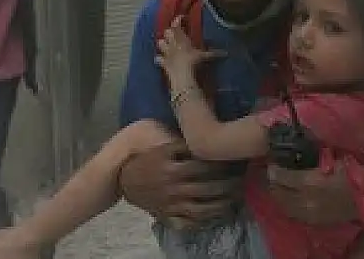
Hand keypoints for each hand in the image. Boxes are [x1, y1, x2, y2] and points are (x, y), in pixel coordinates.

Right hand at [119, 138, 243, 226]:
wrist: (122, 179)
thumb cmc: (147, 158)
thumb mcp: (162, 145)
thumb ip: (184, 144)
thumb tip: (208, 140)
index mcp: (171, 166)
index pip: (204, 166)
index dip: (222, 163)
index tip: (235, 160)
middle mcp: (172, 187)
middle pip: (208, 187)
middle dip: (229, 184)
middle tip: (242, 180)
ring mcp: (170, 204)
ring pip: (202, 208)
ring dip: (223, 204)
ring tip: (236, 198)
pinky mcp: (168, 217)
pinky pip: (189, 223)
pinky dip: (205, 221)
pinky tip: (219, 214)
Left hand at [156, 16, 224, 76]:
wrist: (182, 74)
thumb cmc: (194, 61)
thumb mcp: (206, 57)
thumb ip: (214, 53)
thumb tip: (226, 53)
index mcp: (182, 39)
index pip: (178, 26)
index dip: (178, 21)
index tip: (180, 17)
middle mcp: (173, 44)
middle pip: (168, 33)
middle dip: (169, 32)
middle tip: (171, 31)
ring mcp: (167, 53)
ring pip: (161, 44)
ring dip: (162, 43)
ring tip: (163, 42)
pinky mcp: (164, 63)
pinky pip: (159, 60)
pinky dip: (159, 59)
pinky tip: (159, 59)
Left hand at [266, 162, 353, 224]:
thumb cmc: (351, 172)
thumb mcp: (327, 161)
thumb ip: (307, 164)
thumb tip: (291, 160)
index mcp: (309, 181)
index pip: (281, 177)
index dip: (274, 170)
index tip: (272, 164)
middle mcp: (306, 200)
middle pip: (279, 193)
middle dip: (273, 184)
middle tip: (272, 175)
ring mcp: (310, 213)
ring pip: (285, 207)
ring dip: (279, 197)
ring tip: (279, 188)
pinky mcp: (317, 222)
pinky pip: (296, 216)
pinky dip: (289, 208)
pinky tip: (290, 200)